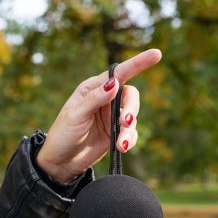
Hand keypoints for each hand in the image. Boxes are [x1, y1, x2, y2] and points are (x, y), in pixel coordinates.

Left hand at [36, 49, 161, 184]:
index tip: (157, 54)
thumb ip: (95, 99)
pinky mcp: (115, 135)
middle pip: (130, 96)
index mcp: (93, 88)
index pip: (119, 73)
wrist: (61, 163)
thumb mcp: (75, 115)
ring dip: (129, 130)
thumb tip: (115, 83)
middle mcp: (105, 100)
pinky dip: (129, 140)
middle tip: (125, 122)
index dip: (138, 63)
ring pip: (132, 117)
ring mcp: (111, 118)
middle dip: (132, 108)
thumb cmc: (62, 135)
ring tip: (120, 143)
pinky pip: (130, 134)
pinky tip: (121, 148)